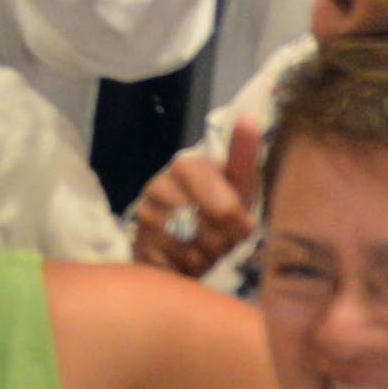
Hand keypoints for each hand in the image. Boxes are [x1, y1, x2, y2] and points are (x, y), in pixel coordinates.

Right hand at [131, 118, 262, 277]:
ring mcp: (144, 216)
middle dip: (223, 244)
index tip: (241, 227)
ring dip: (206, 258)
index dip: (240, 227)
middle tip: (220, 237)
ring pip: (191, 254)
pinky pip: (173, 268)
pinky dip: (186, 270)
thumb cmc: (217, 202)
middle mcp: (159, 186)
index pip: (226, 210)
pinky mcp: (136, 244)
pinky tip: (186, 259)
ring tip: (203, 247)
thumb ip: (242, 153)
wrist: (179, 230)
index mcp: (185, 166)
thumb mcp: (236, 180)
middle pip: (210, 235)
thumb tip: (251, 117)